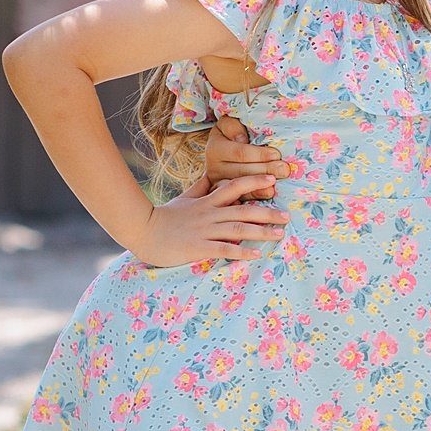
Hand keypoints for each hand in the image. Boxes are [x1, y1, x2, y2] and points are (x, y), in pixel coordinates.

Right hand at [129, 175, 288, 266]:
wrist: (143, 231)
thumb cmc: (165, 217)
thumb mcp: (185, 199)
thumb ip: (201, 188)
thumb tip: (213, 175)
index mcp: (207, 201)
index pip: (234, 186)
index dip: (254, 181)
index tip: (273, 179)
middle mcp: (209, 214)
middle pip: (243, 210)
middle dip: (267, 212)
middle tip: (287, 215)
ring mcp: (204, 230)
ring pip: (237, 228)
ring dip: (261, 231)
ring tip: (280, 234)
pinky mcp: (198, 247)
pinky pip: (224, 249)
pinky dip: (241, 251)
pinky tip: (256, 254)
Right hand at [205, 115, 288, 192]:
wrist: (222, 151)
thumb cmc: (232, 133)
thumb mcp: (228, 124)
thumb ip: (232, 126)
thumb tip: (241, 139)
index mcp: (215, 149)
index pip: (239, 152)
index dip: (259, 154)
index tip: (276, 154)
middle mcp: (214, 168)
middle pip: (243, 171)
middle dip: (265, 170)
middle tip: (284, 170)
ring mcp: (220, 184)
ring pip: (242, 187)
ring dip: (261, 186)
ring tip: (276, 185)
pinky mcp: (227, 196)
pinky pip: (242, 198)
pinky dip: (256, 197)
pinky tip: (269, 194)